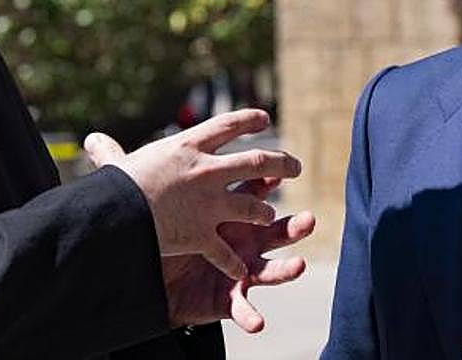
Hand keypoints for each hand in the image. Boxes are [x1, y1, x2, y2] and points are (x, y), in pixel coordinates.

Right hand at [84, 109, 302, 279]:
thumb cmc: (116, 186)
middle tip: (294, 167)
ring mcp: (210, 204)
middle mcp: (208, 171)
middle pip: (256, 161)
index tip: (264, 119)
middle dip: (280, 164)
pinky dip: (233, 263)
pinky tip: (240, 270)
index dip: (248, 120)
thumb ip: (112, 155)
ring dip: (262, 213)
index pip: (226, 125)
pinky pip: (227, 252)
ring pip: (252, 207)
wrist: (117, 214)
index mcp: (189, 146)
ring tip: (267, 216)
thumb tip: (93, 140)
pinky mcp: (205, 234)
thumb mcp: (119, 166)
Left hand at [161, 177, 315, 332]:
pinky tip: (258, 323)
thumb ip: (176, 180)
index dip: (268, 183)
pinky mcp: (229, 299)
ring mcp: (240, 271)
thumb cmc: (164, 238)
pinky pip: (242, 309)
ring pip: (269, 270)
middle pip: (273, 231)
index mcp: (231, 216)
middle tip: (309, 220)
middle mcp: (243, 243)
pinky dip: (250, 316)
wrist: (155, 281)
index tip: (282, 171)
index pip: (253, 195)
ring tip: (299, 266)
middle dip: (293, 227)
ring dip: (285, 269)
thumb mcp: (171, 208)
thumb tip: (152, 137)